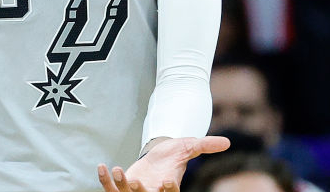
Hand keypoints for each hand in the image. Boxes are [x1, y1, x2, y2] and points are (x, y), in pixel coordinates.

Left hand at [97, 136, 230, 191]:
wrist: (158, 154)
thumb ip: (206, 145)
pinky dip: (106, 181)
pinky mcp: (123, 187)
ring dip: (121, 186)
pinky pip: (112, 189)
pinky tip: (103, 167)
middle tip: (136, 183)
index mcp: (170, 186)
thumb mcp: (190, 146)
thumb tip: (226, 142)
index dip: (168, 191)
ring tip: (118, 170)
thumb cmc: (175, 152)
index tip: (166, 180)